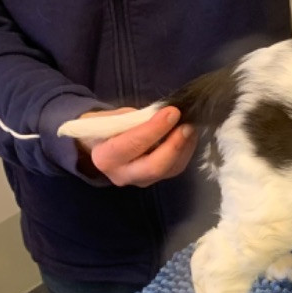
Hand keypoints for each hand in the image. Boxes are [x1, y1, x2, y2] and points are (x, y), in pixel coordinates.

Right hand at [76, 106, 198, 186]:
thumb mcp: (113, 117)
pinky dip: (186, 151)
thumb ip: (136, 119)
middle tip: (186, 125)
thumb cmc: (106, 128)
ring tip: (190, 127)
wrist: (101, 146)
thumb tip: (166, 114)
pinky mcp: (156, 179)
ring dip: (184, 147)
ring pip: (170, 169)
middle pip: (154, 167)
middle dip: (174, 145)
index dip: (155, 128)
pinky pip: (175, 168)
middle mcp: (122, 174)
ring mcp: (141, 180)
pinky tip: (189, 136)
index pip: (133, 145)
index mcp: (105, 157)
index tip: (172, 112)